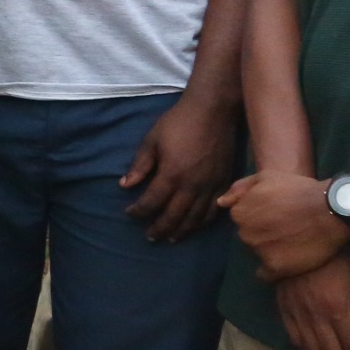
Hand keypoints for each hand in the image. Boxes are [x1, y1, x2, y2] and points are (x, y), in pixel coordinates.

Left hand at [121, 94, 238, 241]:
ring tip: (170, 238)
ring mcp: (211, 186)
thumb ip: (140, 165)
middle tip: (149, 237)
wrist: (213, 111)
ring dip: (181, 230)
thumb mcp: (152, 140)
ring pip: (195, 218)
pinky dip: (202, 222)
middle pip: (174, 216)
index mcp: (172, 175)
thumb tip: (125, 185)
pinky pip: (214, 210)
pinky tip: (194, 225)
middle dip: (159, 228)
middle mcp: (192, 186)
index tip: (130, 213)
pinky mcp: (224, 183)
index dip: (139, 211)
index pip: (152, 202)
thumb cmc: (178, 123)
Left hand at [221, 169, 349, 279]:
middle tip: (286, 227)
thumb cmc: (299, 189)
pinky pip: (266, 275)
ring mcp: (259, 252)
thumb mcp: (266, 177)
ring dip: (270, 250)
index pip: (242, 219)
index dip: (260, 216)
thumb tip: (221, 203)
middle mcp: (244, 234)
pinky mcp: (275, 268)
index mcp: (239, 213)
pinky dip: (274, 270)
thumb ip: (239, 189)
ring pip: (258, 254)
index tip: (276, 214)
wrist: (331, 210)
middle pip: (250, 237)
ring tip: (292, 241)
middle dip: (263, 233)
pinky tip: (289, 261)